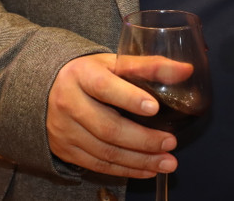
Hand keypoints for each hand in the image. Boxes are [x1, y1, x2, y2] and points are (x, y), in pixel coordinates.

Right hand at [45, 53, 191, 178]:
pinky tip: (147, 170)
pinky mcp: (65, 150)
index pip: (105, 87)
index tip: (154, 107)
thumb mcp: (114, 63)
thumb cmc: (90, 74)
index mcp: (82, 75)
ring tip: (166, 162)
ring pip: (105, 151)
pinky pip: (98, 165)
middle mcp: (69, 103)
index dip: (129, 98)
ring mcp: (65, 130)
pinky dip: (125, 170)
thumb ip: (149, 66)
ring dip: (139, 160)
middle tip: (170, 143)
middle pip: (107, 127)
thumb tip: (186, 70)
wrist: (47, 90)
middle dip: (142, 139)